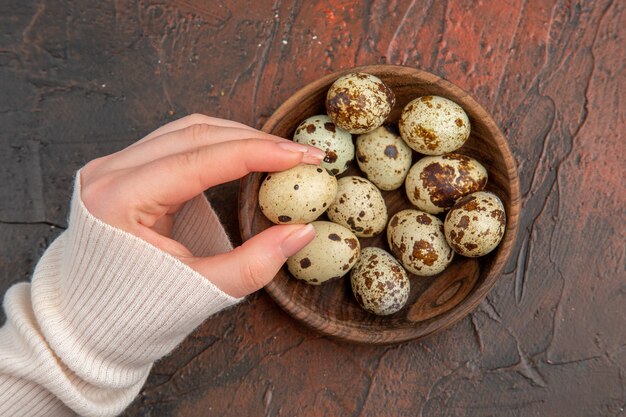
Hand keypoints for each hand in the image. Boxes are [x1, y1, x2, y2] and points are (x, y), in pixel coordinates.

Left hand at [80, 114, 323, 297]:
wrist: (84, 322)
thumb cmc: (134, 311)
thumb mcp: (200, 292)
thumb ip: (254, 264)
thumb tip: (303, 231)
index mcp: (120, 200)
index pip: (201, 158)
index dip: (258, 152)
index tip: (302, 156)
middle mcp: (111, 172)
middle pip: (195, 133)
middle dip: (255, 140)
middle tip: (302, 155)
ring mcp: (114, 166)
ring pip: (187, 130)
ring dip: (238, 137)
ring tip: (280, 153)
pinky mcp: (125, 170)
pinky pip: (177, 142)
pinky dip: (217, 144)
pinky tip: (246, 155)